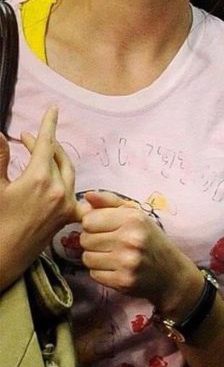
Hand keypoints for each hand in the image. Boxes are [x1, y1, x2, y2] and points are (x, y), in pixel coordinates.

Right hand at [3, 107, 83, 246]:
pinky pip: (73, 193)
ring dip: (55, 159)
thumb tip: (1, 135)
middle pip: (57, 157)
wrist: (4, 257)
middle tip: (29, 137)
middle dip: (46, 143)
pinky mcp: (68, 217)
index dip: (49, 125)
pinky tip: (56, 179)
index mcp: (40, 179)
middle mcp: (59, 189)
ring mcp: (66, 204)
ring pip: (67, 172)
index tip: (53, 109)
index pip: (47, 144)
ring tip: (39, 153)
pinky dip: (65, 182)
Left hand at [76, 192, 201, 311]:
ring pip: (87, 257)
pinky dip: (102, 272)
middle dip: (94, 241)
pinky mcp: (122, 280)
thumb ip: (110, 202)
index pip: (88, 219)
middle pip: (84, 239)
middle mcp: (130, 239)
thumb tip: (87, 196)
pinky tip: (117, 268)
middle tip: (112, 244)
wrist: (172, 272)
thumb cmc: (151, 240)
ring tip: (114, 256)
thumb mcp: (136, 215)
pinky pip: (93, 274)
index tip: (107, 228)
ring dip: (96, 257)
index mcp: (134, 219)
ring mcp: (126, 261)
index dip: (94, 224)